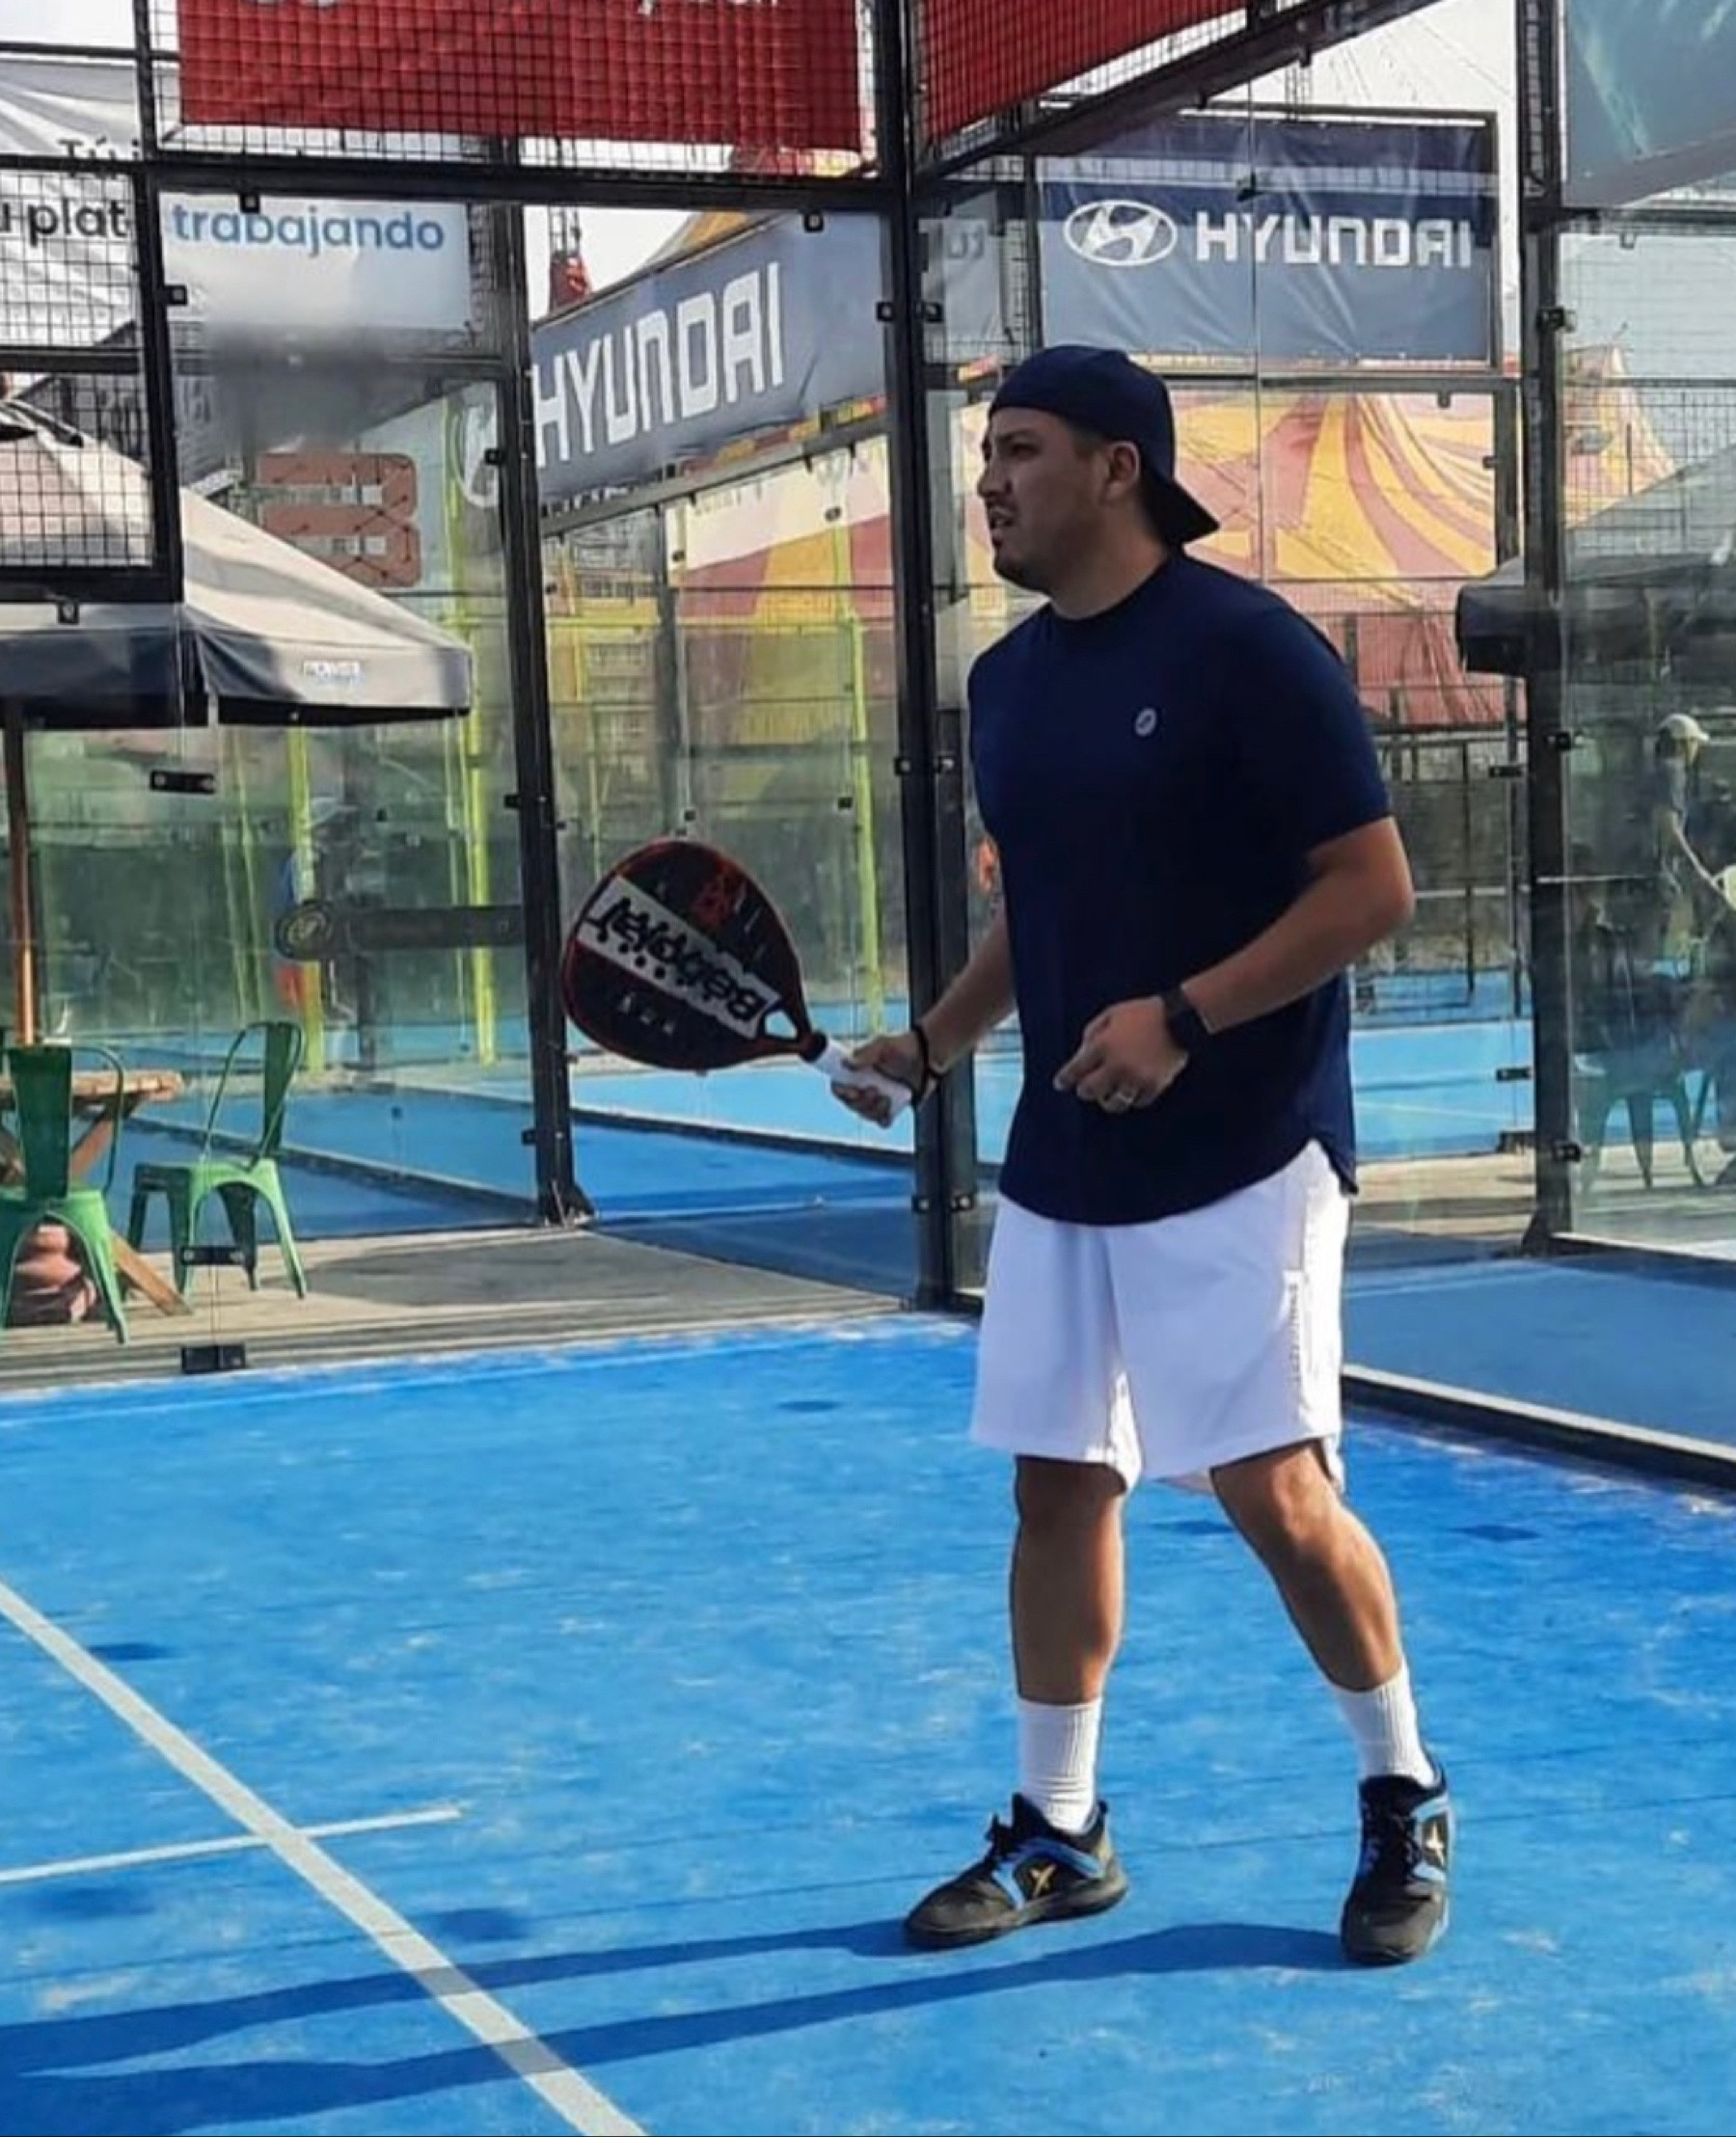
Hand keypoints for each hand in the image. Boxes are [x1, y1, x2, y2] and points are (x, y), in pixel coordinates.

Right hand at [832, 1028, 927, 1128]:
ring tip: (886, 1098)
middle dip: (860, 1101)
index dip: (841, 1092)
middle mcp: (864, 1086)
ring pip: (866, 1114)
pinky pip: (883, 1121)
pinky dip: (884, 1117)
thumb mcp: (882, 1046)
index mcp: (856, 1072)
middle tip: (873, 1091)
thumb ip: (864, 1054)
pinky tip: (889, 1107)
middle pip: (851, 1104)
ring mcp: (878, 1099)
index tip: (852, 1091)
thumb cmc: (904, 1047)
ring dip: (873, 1109)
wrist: (929, 1056)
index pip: (839, 1087)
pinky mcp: (893, 1109)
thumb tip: (845, 1063)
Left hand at [1053, 996, 1188, 1112]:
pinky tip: (1130, 1092)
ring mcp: (1136, 1078)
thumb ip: (1092, 1033)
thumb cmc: (1143, 1013)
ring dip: (1107, 1100)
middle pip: (1090, 1091)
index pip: (1076, 1069)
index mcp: (1104, 1045)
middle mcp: (1117, 1065)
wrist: (1179, 1019)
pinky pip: (1137, 1102)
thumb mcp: (1111, 1014)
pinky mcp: (1155, 1086)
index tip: (1060, 1084)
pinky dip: (1132, 1099)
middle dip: (1085, 1090)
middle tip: (1085, 1088)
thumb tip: (1082, 1054)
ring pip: (1113, 1103)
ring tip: (1107, 1095)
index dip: (1064, 1079)